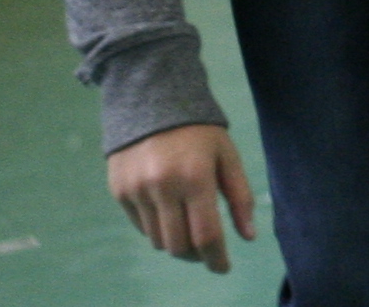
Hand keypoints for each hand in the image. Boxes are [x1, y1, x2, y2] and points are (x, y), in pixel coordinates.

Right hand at [107, 124, 253, 271]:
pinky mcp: (119, 191)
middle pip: (178, 245)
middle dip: (196, 256)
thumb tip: (249, 237)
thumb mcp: (227, 155)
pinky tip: (169, 214)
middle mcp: (162, 187)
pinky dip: (158, 229)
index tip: (224, 268)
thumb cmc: (200, 130)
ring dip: (176, 243)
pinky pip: (140, 226)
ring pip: (157, 240)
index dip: (216, 259)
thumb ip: (240, 196)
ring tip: (190, 229)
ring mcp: (137, 190)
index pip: (206, 235)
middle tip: (208, 252)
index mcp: (195, 177)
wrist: (152, 100)